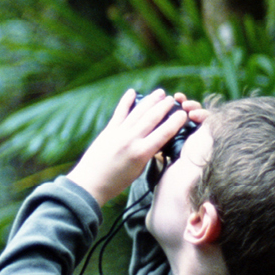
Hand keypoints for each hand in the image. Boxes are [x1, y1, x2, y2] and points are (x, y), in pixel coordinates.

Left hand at [65, 89, 194, 203]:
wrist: (90, 183)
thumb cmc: (117, 182)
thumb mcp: (138, 170)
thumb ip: (148, 154)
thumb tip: (157, 142)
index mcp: (142, 153)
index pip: (163, 133)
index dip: (175, 122)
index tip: (183, 114)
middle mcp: (131, 140)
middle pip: (151, 118)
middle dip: (164, 107)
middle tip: (173, 99)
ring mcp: (118, 133)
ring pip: (137, 112)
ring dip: (150, 101)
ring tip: (159, 93)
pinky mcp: (108, 131)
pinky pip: (119, 113)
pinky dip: (126, 101)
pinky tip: (132, 92)